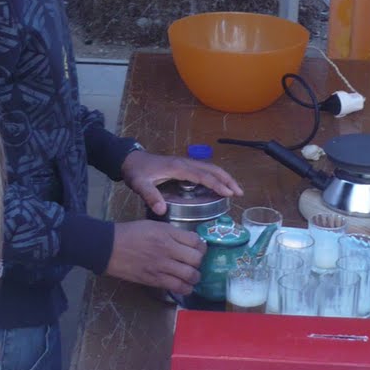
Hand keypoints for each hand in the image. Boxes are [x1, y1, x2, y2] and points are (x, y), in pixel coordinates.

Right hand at [105, 219, 205, 293]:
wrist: (109, 247)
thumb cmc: (130, 233)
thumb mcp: (153, 225)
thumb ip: (172, 233)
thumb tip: (189, 242)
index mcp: (167, 233)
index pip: (196, 241)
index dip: (201, 246)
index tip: (199, 249)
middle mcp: (167, 249)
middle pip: (196, 259)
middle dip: (199, 262)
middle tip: (195, 262)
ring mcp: (161, 266)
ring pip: (190, 276)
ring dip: (195, 277)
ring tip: (192, 275)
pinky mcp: (154, 280)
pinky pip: (177, 287)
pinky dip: (185, 288)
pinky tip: (184, 285)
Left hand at [120, 148, 242, 216]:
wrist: (130, 159)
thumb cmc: (136, 171)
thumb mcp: (139, 184)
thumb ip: (149, 195)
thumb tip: (161, 210)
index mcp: (178, 167)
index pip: (203, 175)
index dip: (217, 184)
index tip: (229, 193)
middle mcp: (185, 163)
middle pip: (212, 169)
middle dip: (227, 179)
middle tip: (240, 192)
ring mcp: (185, 164)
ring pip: (210, 168)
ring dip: (223, 177)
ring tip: (235, 190)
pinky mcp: (183, 166)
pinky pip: (204, 171)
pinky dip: (215, 177)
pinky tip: (218, 187)